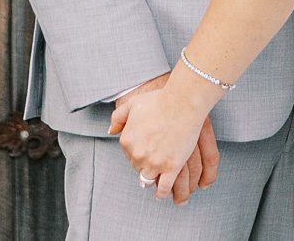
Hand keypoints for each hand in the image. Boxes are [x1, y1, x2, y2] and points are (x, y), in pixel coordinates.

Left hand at [110, 73, 219, 201]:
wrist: (182, 102)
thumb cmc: (159, 101)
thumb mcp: (133, 104)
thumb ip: (118, 117)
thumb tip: (111, 131)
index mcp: (127, 141)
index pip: (128, 154)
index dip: (138, 150)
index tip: (146, 145)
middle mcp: (138, 154)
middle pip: (137, 167)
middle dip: (145, 162)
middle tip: (155, 154)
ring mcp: (154, 163)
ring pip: (148, 180)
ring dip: (152, 177)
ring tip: (157, 174)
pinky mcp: (171, 168)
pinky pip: (163, 189)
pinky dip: (162, 192)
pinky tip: (162, 191)